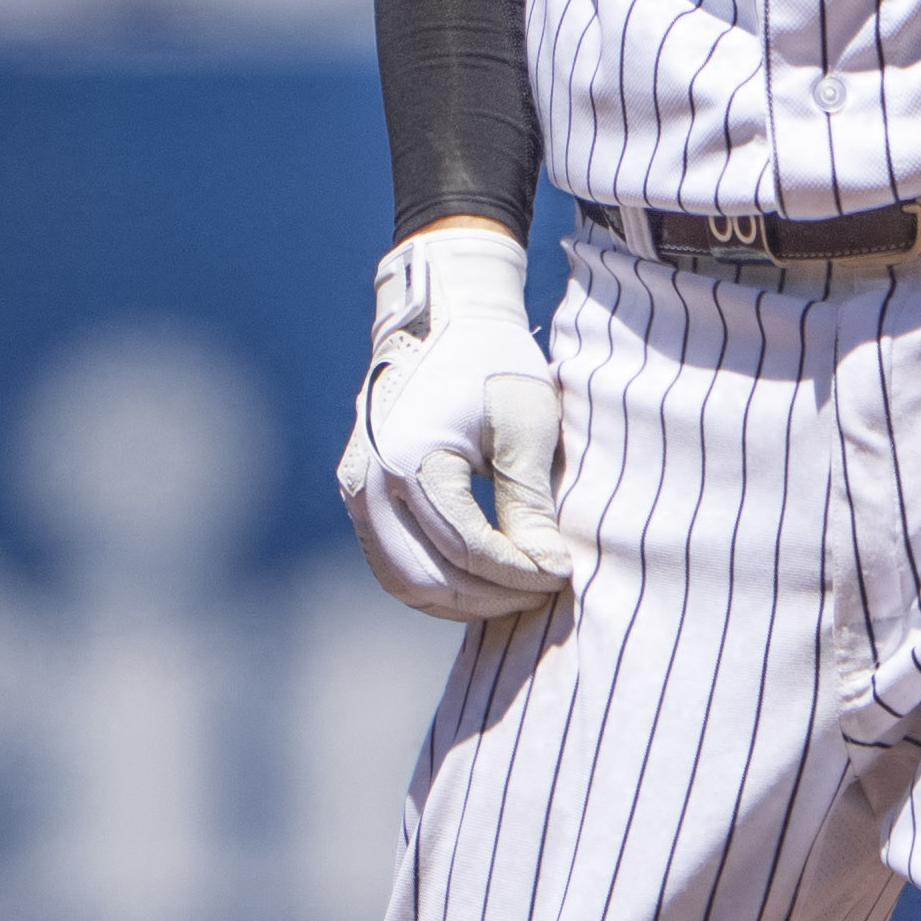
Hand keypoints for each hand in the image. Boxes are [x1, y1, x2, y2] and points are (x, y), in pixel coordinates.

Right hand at [337, 220, 580, 622]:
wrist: (439, 321)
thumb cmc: (491, 364)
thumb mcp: (525, 427)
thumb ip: (530, 504)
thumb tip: (551, 571)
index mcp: (412, 459)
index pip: (469, 548)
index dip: (520, 572)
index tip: (564, 573)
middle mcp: (370, 481)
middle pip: (432, 578)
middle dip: (493, 596)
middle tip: (546, 588)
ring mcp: (356, 490)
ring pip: (406, 583)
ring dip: (463, 599)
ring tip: (517, 588)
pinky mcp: (357, 495)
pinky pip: (393, 563)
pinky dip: (436, 582)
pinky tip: (482, 578)